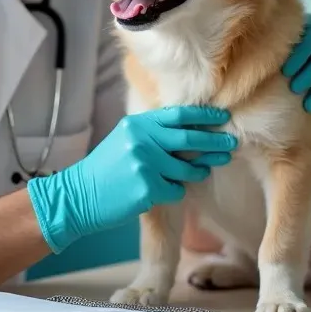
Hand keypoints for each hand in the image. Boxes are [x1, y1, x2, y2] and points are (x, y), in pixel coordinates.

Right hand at [27, 105, 236, 253]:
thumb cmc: (107, 169)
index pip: (178, 115)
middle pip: (189, 139)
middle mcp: (141, 140)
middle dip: (215, 143)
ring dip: (197, 172)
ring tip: (199, 173)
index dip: (204, 116)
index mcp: (137, 124)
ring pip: (187, 168)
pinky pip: (177, 190)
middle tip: (232, 145)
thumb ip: (153, 132)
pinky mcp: (147, 188)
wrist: (78, 196)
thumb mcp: (125, 139)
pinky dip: (175, 192)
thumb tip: (193, 131)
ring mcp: (144, 164)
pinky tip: (161, 192)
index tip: (224, 118)